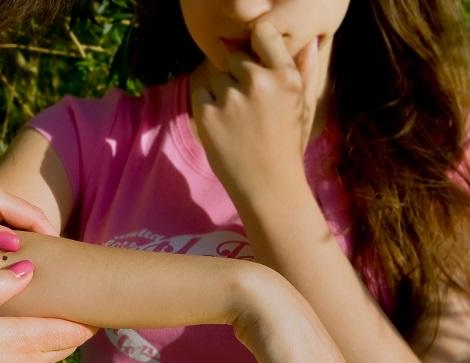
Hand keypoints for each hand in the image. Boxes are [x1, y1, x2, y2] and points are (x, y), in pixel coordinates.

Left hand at [0, 174, 56, 253]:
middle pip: (26, 214)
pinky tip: (12, 252)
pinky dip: (10, 233)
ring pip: (14, 217)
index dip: (49, 235)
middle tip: (55, 264)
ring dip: (25, 236)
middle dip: (41, 237)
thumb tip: (15, 242)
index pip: (30, 214)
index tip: (64, 258)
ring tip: (37, 261)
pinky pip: (1, 217)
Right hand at [0, 261, 95, 362]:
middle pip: (66, 344)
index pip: (76, 331)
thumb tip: (29, 269)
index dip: (89, 318)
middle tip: (70, 307)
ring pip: (46, 359)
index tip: (94, 303)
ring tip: (32, 323)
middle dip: (72, 328)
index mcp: (26, 341)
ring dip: (46, 342)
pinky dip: (24, 360)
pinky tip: (1, 352)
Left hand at [191, 22, 319, 197]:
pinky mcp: (206, 115)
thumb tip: (307, 42)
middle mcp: (258, 82)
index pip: (263, 33)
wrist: (268, 186)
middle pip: (234, 59)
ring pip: (216, 78)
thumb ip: (305, 71)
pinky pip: (200, 94)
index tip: (255, 61)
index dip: (256, 44)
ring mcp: (230, 98)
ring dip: (222, 94)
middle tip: (250, 109)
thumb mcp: (304, 107)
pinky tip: (223, 128)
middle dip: (238, 77)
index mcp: (285, 76)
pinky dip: (206, 107)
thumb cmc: (288, 146)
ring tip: (238, 122)